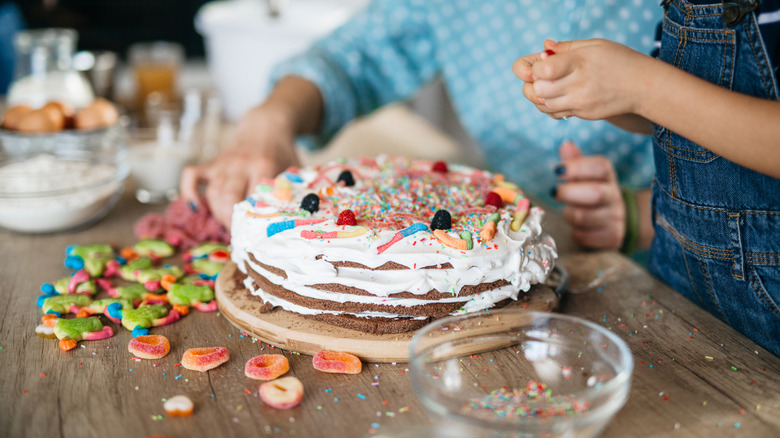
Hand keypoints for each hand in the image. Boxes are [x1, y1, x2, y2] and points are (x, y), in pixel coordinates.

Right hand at [180, 106, 299, 227]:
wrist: (266, 125)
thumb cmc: (282, 153)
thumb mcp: (293, 169)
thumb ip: (293, 191)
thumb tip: (293, 221)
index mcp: (264, 166)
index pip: (253, 200)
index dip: (252, 221)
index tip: (256, 235)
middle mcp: (240, 164)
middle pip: (228, 198)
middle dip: (231, 221)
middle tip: (240, 232)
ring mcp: (224, 163)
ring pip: (212, 193)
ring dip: (218, 213)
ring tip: (230, 224)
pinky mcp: (212, 162)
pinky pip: (191, 176)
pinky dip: (190, 192)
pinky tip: (197, 207)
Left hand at [514, 39, 649, 119]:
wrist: (642, 86)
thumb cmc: (618, 60)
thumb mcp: (595, 45)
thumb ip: (567, 47)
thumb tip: (544, 47)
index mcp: (580, 62)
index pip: (543, 70)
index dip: (536, 68)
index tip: (544, 64)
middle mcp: (579, 84)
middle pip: (539, 90)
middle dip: (535, 83)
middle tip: (544, 77)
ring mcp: (581, 102)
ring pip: (545, 104)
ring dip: (541, 95)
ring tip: (551, 85)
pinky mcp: (583, 114)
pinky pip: (557, 113)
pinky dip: (552, 105)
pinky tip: (559, 96)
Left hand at [552, 141, 624, 249]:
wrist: (619, 219)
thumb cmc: (593, 190)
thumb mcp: (587, 174)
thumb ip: (575, 161)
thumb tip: (566, 144)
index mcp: (608, 175)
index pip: (600, 166)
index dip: (577, 167)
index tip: (557, 170)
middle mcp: (614, 196)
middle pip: (594, 193)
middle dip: (568, 193)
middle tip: (554, 192)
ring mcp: (615, 218)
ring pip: (584, 217)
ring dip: (568, 214)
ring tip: (568, 210)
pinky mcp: (611, 237)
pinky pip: (584, 236)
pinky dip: (575, 232)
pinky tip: (577, 226)